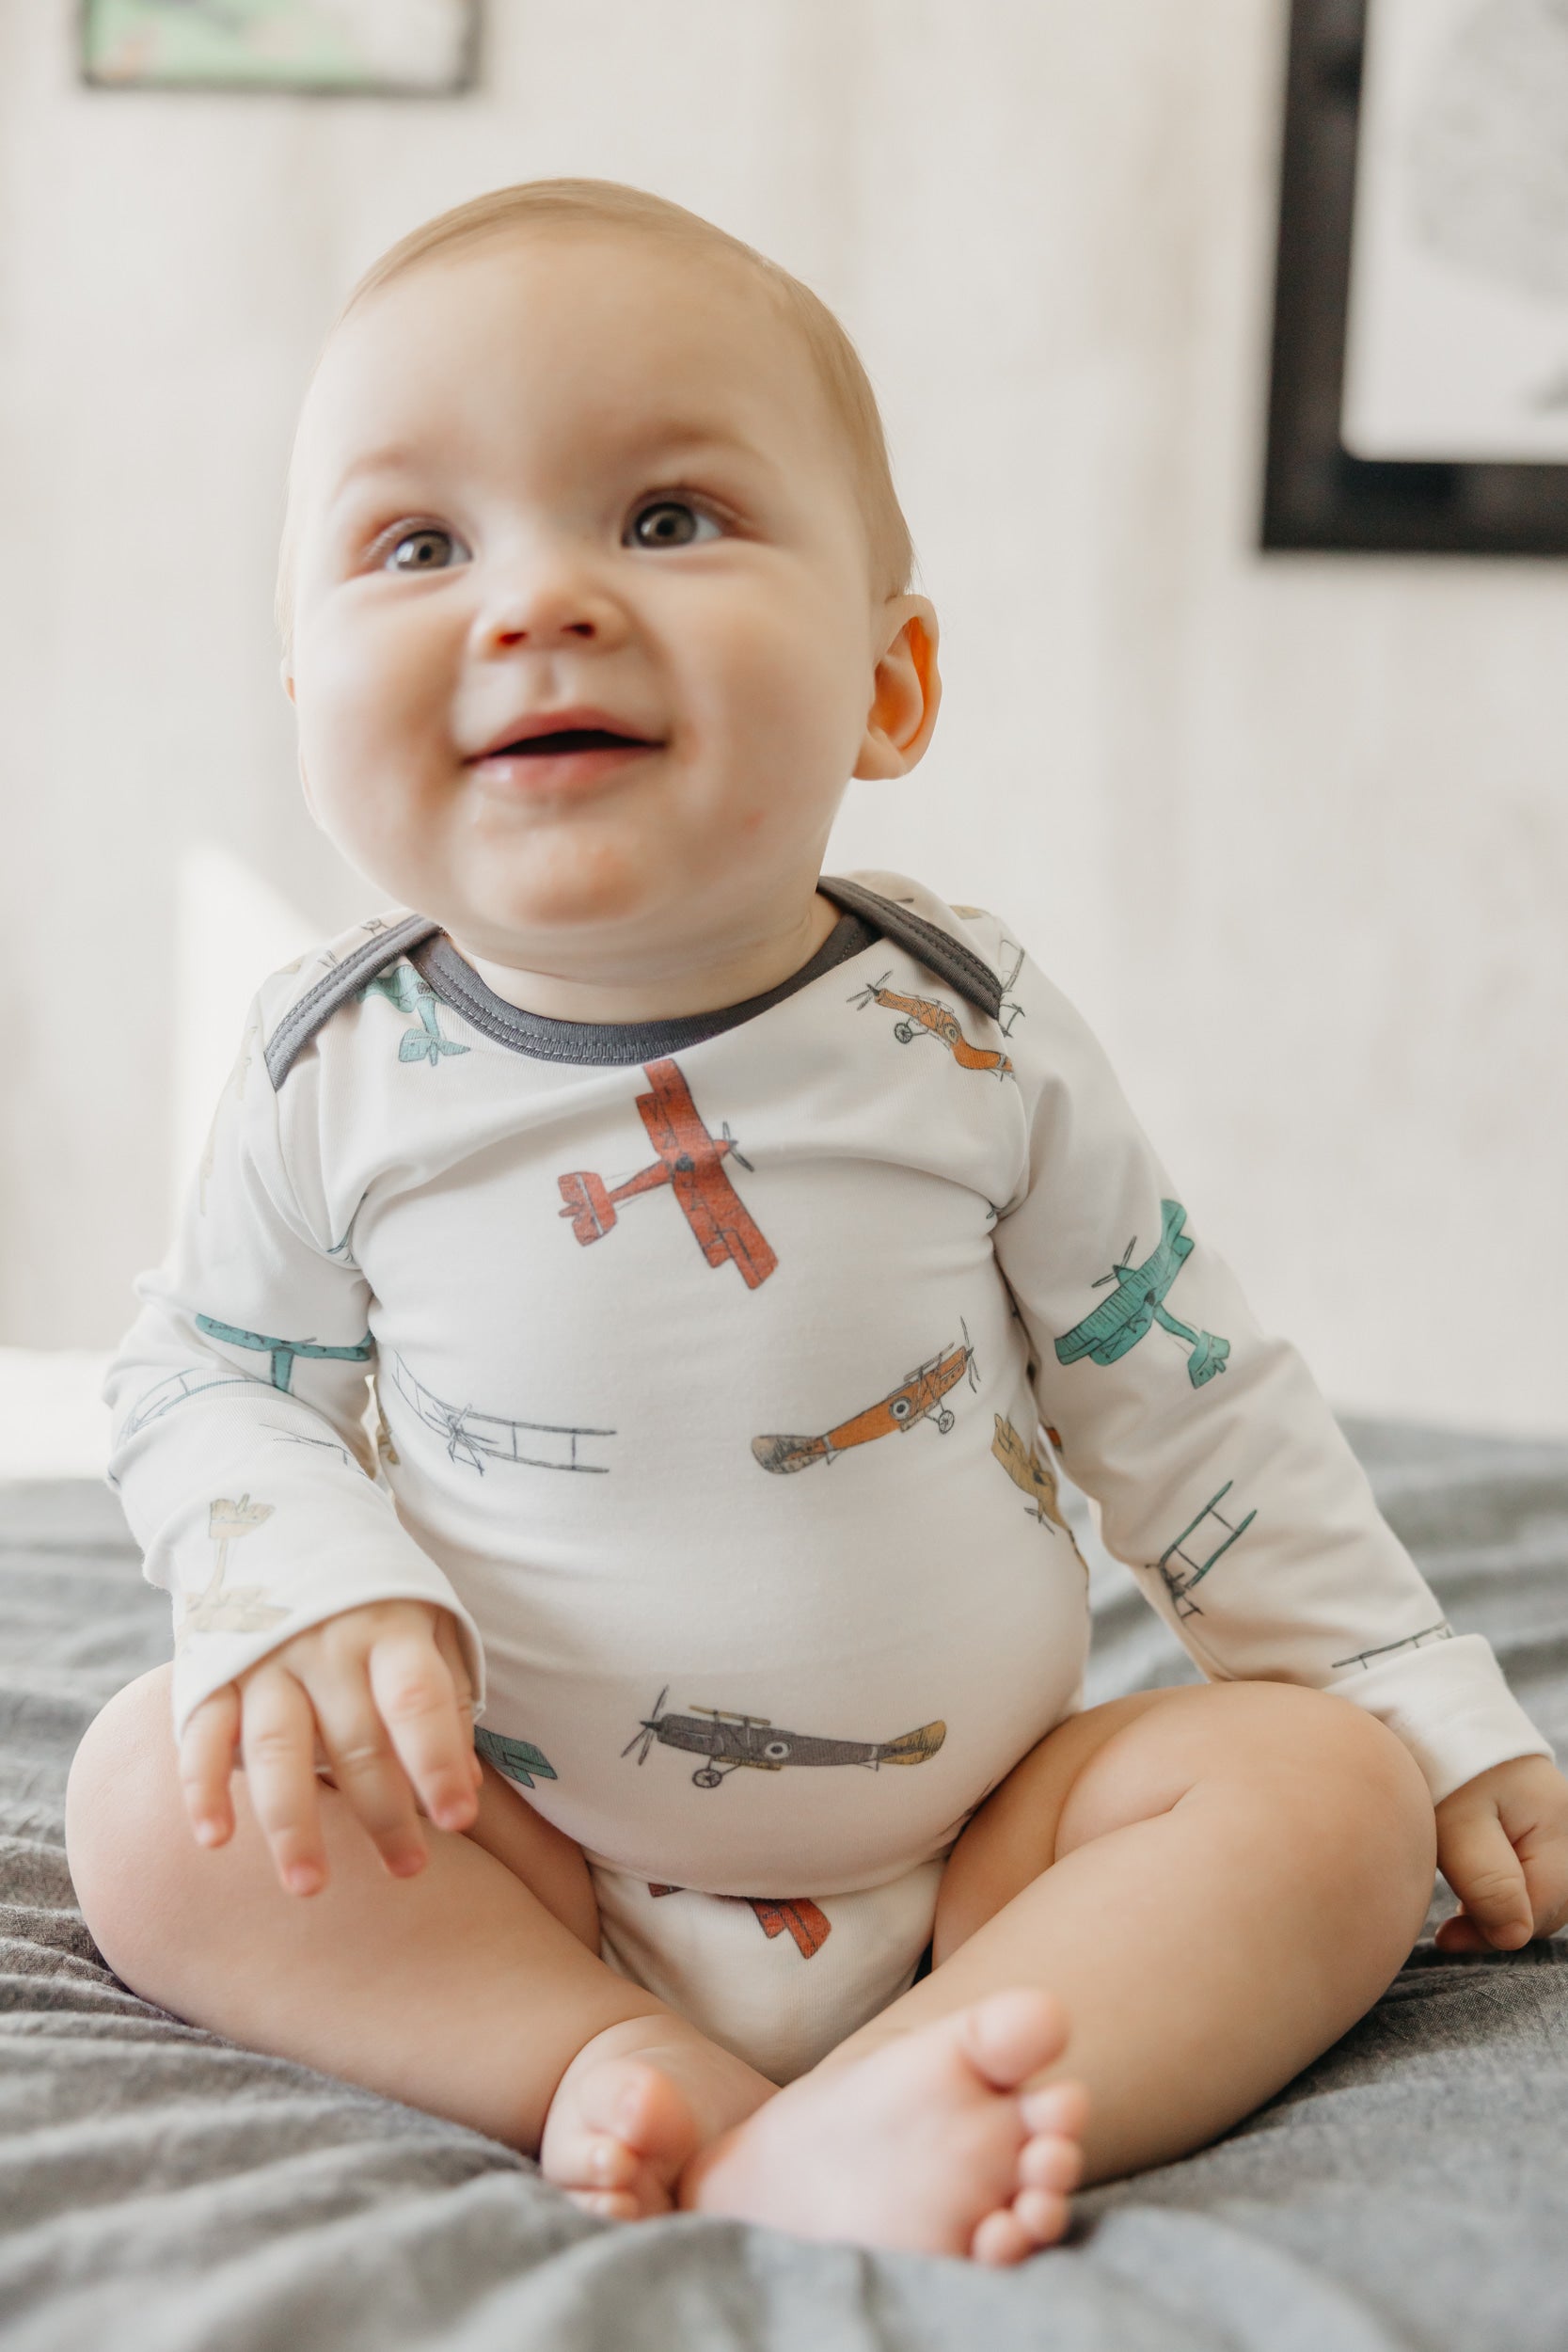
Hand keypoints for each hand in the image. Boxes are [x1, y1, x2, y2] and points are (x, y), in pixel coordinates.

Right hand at [178, 1600, 481, 1896]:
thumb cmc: (373, 1594)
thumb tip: (466, 1790)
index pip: (416, 1700)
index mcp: (388, 1628)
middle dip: (382, 1813)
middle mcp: (325, 1643)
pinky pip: (202, 1734)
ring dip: (292, 1822)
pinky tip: (214, 1840)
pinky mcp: (210, 1671)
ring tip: (309, 1886)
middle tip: (409, 1871)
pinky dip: (202, 1788)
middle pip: (354, 1740)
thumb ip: (444, 1701)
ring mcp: (262, 1657)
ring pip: (277, 1748)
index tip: (458, 1819)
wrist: (282, 1516)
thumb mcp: (427, 1621)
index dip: (437, 1760)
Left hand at [1433, 1754, 1567, 1951]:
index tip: (1446, 1938)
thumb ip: (1488, 1883)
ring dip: (1497, 1905)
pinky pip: (1522, 1866)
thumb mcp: (1457, 1825)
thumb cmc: (1439, 1761)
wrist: (1423, 1701)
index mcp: (1556, 1824)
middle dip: (1499, 1922)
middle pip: (1545, 1901)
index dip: (1494, 1933)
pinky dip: (1495, 1883)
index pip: (1541, 1908)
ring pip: (1533, 1886)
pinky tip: (1464, 1883)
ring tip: (1454, 1908)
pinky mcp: (1523, 1814)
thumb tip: (1514, 1937)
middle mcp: (1562, 1821)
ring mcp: (1546, 1817)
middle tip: (1448, 1930)